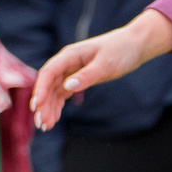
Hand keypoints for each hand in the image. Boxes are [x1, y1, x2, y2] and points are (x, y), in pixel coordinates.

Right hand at [31, 7, 171, 129]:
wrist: (134, 45)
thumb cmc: (121, 51)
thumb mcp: (106, 64)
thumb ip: (87, 76)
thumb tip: (68, 86)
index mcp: (70, 55)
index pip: (49, 73)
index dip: (41, 89)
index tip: (37, 106)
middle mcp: (67, 62)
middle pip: (48, 84)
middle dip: (43, 104)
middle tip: (41, 124)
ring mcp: (71, 70)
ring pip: (54, 90)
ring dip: (49, 107)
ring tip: (46, 126)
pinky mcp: (78, 77)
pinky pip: (63, 92)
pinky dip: (58, 104)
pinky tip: (55, 118)